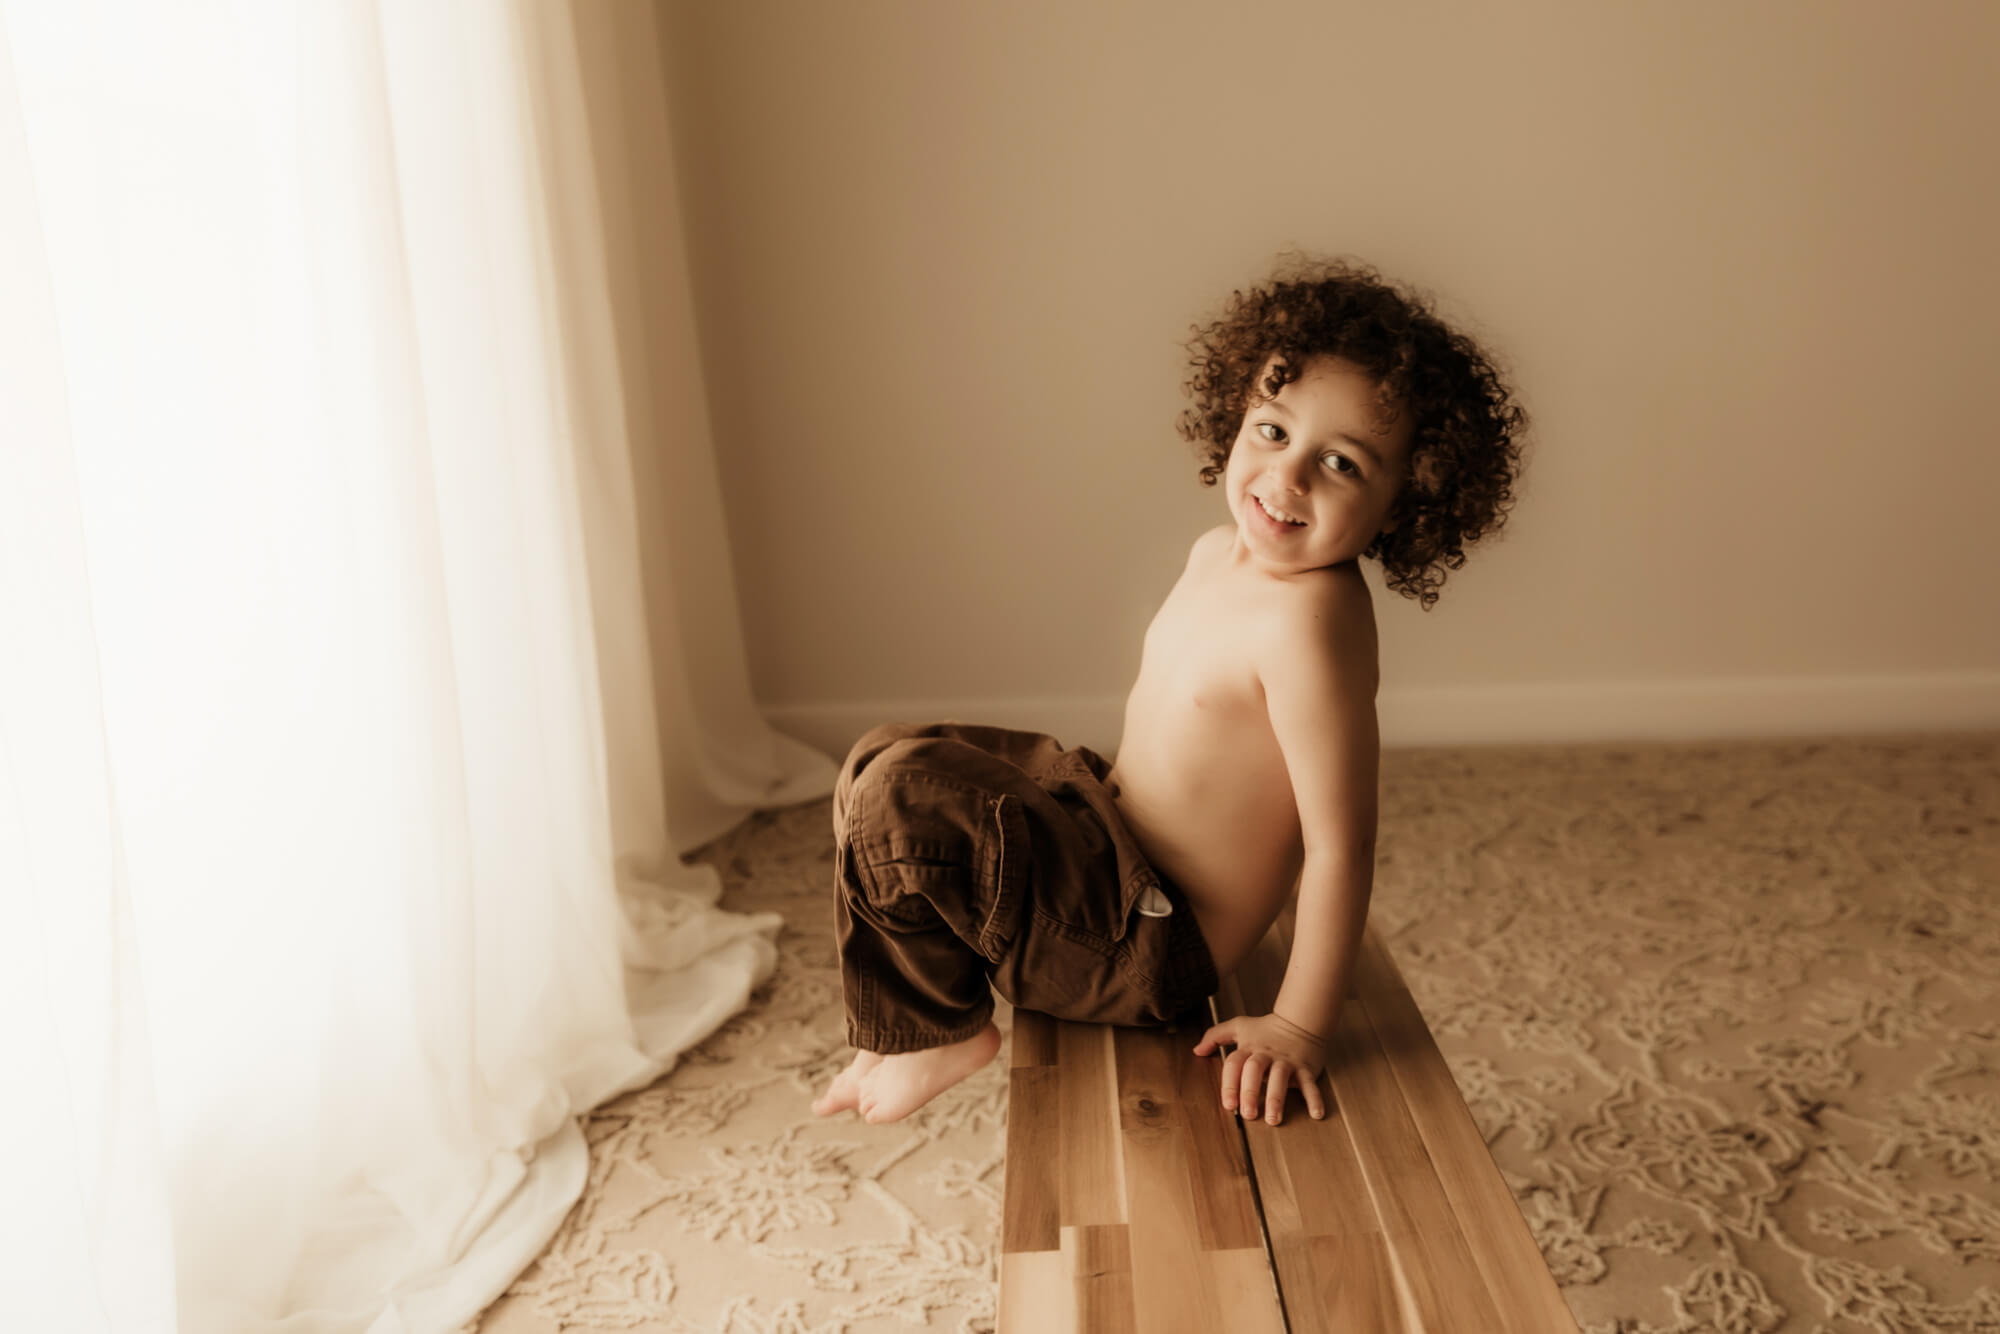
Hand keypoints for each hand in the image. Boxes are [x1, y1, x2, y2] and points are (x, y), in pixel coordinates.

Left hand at [1193, 1011, 1328, 1124]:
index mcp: (1249, 1048)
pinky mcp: (1306, 1067)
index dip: (1230, 1083)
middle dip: (1250, 1092)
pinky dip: (1314, 1098)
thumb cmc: (1266, 1029)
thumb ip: (1215, 1036)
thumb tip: (1197, 1050)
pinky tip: (1316, 1114)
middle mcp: (1267, 1054)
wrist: (1300, 1020)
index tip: (1229, 1104)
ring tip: (1274, 1119)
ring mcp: (1287, 1061)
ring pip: (1280, 1078)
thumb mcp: (1238, 1027)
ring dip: (1277, 1099)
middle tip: (1248, 1114)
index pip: (1235, 1064)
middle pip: (1255, 1071)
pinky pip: (1310, 1083)